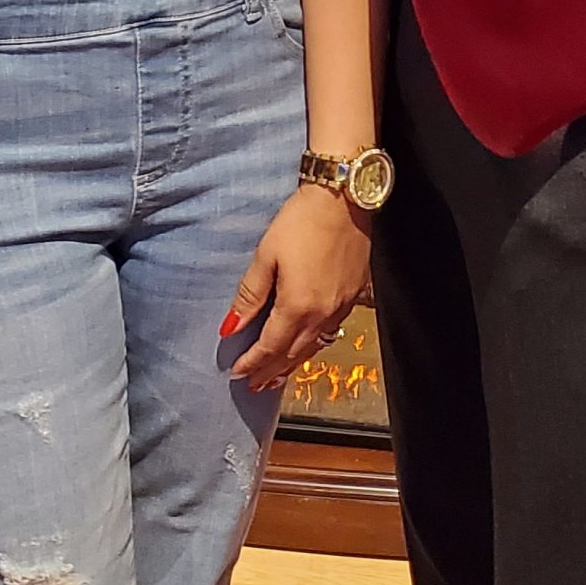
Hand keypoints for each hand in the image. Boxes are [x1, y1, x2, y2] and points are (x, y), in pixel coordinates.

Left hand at [223, 185, 372, 393]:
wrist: (344, 198)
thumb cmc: (301, 222)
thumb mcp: (266, 255)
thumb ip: (250, 295)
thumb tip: (231, 328)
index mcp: (298, 306)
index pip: (270, 346)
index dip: (253, 362)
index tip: (237, 373)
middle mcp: (323, 314)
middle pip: (293, 353)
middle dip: (271, 371)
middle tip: (254, 385)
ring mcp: (342, 307)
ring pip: (314, 346)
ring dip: (293, 364)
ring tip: (277, 376)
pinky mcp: (354, 295)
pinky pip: (331, 331)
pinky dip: (314, 345)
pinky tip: (307, 345)